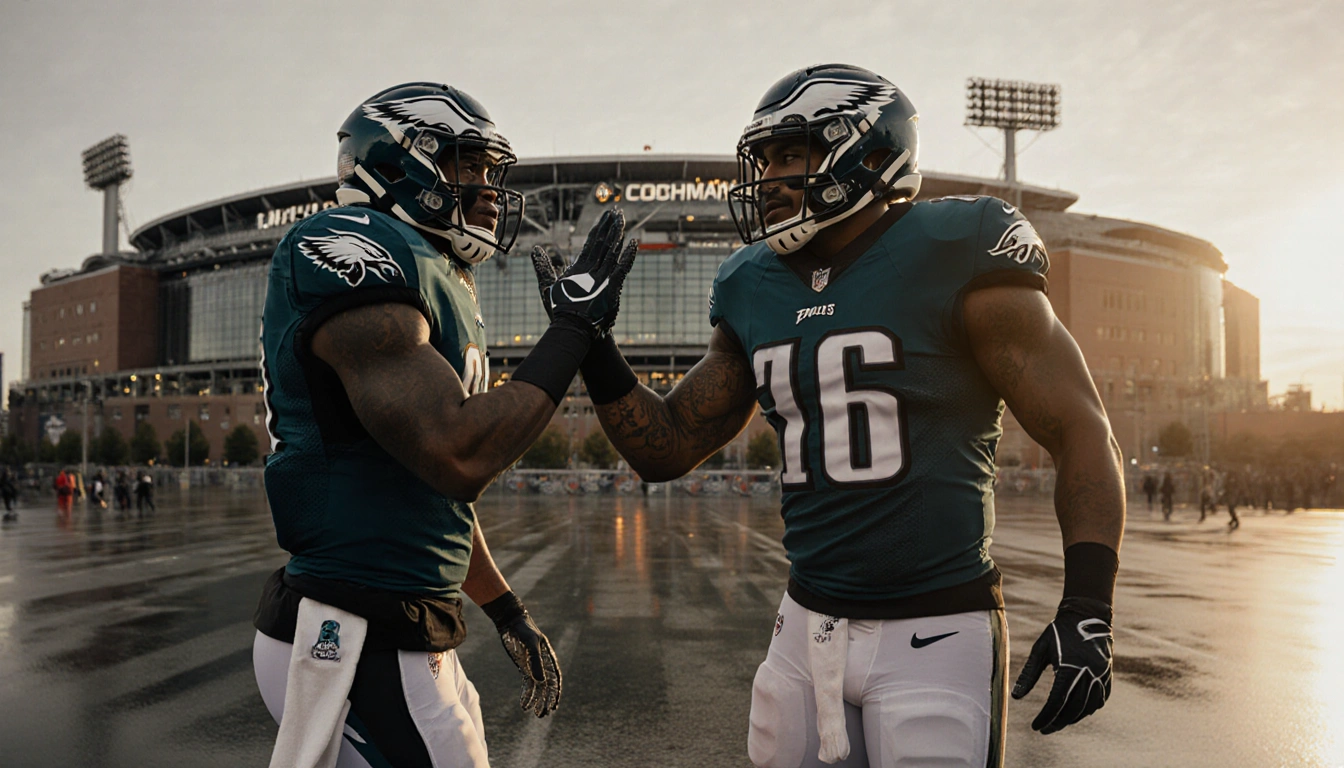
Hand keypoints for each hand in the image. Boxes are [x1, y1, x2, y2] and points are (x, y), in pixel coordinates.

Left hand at [482, 592, 561, 716]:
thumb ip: (536, 662)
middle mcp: (543, 665)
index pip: (555, 680)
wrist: (511, 622)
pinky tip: (524, 705)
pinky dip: (527, 695)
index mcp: (549, 658)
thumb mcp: (531, 644)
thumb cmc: (524, 630)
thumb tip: (540, 682)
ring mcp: (533, 667)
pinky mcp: (524, 668)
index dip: (555, 693)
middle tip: (543, 714)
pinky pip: (527, 685)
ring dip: (537, 701)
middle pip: (547, 687)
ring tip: (536, 714)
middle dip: (546, 701)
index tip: (554, 705)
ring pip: (538, 688)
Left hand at [530, 208, 637, 333]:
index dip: (598, 229)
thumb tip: (535, 249)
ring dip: (618, 235)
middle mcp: (595, 271)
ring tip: (623, 221)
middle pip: (605, 244)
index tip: (604, 216)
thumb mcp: (547, 284)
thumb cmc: (561, 311)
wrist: (573, 329)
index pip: (592, 244)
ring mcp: (604, 278)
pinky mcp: (612, 287)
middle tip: (617, 210)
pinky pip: (622, 268)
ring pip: (613, 252)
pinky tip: (633, 244)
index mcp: (582, 269)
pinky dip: (628, 256)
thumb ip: (543, 266)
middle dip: (610, 227)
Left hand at [1011, 597, 1112, 733]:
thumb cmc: (1058, 631)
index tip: (1036, 726)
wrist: (1086, 614)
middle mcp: (1088, 673)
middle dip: (1058, 722)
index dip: (1046, 717)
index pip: (1057, 701)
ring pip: (1089, 706)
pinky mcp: (1108, 673)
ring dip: (1074, 718)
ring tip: (1059, 722)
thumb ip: (1029, 674)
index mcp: (1070, 667)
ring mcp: (1101, 674)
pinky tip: (1079, 712)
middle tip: (1045, 729)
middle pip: (1074, 708)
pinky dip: (1090, 708)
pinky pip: (1101, 698)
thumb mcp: (1040, 649)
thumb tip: (1015, 697)